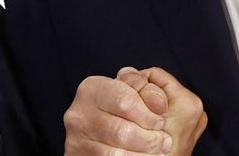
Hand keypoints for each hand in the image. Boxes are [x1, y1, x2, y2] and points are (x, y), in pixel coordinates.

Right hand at [63, 66, 205, 154]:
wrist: (103, 134)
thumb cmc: (124, 110)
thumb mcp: (135, 92)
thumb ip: (148, 91)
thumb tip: (159, 103)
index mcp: (92, 89)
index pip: (125, 101)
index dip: (148, 115)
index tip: (160, 122)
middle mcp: (79, 113)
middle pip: (121, 131)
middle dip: (149, 140)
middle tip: (163, 142)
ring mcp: (76, 139)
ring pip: (115, 154)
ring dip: (142, 155)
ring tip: (156, 152)